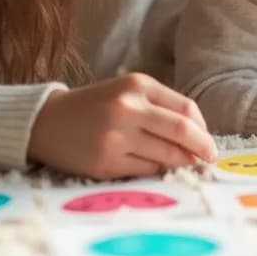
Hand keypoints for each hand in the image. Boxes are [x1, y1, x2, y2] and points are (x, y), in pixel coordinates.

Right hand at [28, 73, 217, 179]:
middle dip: (203, 148)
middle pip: (183, 132)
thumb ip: (162, 107)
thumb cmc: (95, 106)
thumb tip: (200, 138)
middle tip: (210, 158)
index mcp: (136, 85)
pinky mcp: (106, 163)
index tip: (208, 141)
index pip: (186, 109)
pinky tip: (155, 166)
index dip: (203, 128)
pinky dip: (157, 170)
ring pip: (167, 156)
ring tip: (186, 163)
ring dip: (183, 162)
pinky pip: (147, 170)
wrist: (46, 122)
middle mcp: (127, 108)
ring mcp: (115, 137)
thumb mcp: (127, 92)